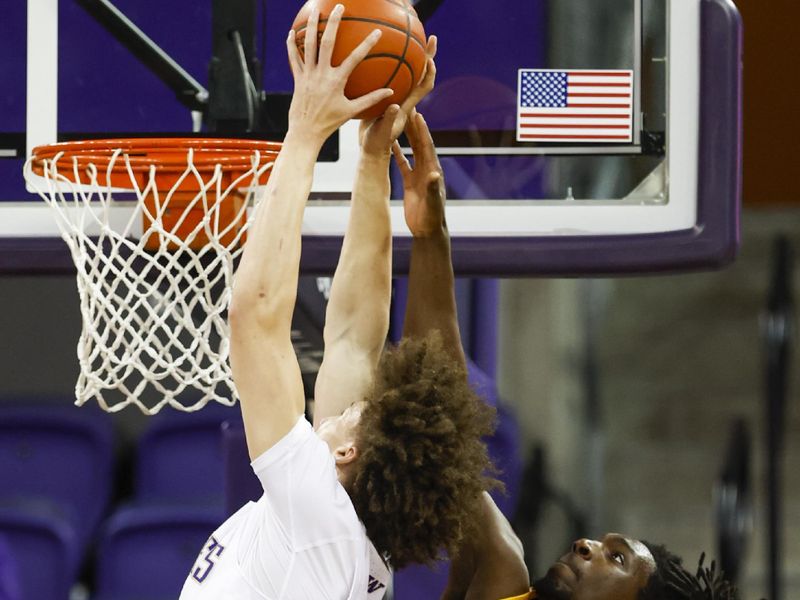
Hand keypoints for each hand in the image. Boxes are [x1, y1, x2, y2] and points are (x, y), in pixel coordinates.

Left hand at [286, 4, 393, 145]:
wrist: (306, 132)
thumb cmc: (330, 123)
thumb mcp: (351, 111)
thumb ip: (370, 99)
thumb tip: (390, 92)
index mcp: (336, 82)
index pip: (355, 58)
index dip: (367, 44)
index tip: (377, 32)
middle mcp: (321, 75)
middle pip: (327, 42)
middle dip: (334, 23)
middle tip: (339, 7)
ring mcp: (308, 75)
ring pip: (308, 45)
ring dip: (311, 26)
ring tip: (315, 11)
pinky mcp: (297, 78)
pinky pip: (293, 57)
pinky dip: (292, 44)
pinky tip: (292, 32)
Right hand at [359, 36, 437, 155]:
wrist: (371, 148)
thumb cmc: (377, 143)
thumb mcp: (383, 132)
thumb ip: (388, 120)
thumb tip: (394, 105)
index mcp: (407, 106)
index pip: (424, 87)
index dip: (429, 74)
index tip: (430, 60)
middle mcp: (404, 98)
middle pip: (420, 73)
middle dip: (427, 56)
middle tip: (431, 37)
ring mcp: (395, 97)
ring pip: (407, 72)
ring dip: (412, 55)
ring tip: (412, 37)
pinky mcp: (385, 97)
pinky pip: (390, 76)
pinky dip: (391, 63)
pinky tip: (381, 53)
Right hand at [392, 112, 445, 236]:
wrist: (427, 230)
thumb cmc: (431, 218)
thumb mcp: (431, 203)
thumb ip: (432, 188)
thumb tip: (434, 174)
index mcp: (432, 170)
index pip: (426, 146)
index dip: (422, 130)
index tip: (417, 114)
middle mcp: (427, 169)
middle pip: (419, 143)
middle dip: (414, 126)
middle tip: (407, 109)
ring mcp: (418, 175)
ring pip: (411, 150)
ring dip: (406, 135)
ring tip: (398, 120)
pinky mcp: (410, 182)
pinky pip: (403, 163)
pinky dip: (398, 153)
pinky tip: (391, 143)